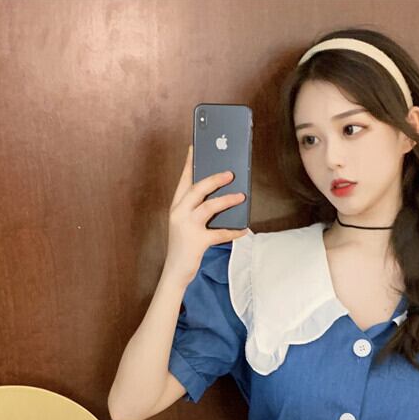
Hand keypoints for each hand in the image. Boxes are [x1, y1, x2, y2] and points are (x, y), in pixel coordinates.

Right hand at [165, 145, 249, 283]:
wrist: (174, 271)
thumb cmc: (184, 246)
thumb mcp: (186, 224)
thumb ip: (198, 210)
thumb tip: (220, 197)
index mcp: (176, 206)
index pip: (183, 180)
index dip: (189, 163)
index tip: (195, 148)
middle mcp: (179, 213)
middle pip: (197, 189)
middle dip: (214, 179)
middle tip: (230, 173)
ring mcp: (186, 227)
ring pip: (208, 207)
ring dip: (227, 200)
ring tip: (241, 196)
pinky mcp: (197, 242)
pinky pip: (219, 233)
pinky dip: (233, 231)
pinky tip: (244, 229)